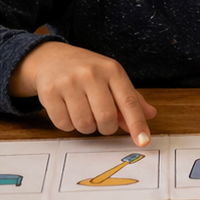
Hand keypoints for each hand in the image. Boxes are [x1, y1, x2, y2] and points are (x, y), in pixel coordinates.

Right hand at [10, 41, 157, 145]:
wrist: (51, 58)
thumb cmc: (87, 71)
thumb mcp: (111, 77)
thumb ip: (130, 98)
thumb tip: (150, 115)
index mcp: (111, 70)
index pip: (129, 101)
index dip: (137, 124)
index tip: (143, 141)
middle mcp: (91, 74)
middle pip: (106, 118)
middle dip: (106, 128)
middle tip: (102, 121)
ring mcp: (68, 82)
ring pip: (84, 124)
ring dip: (86, 127)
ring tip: (84, 113)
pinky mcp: (49, 92)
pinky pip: (64, 124)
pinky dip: (68, 125)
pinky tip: (68, 110)